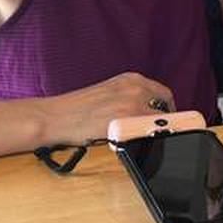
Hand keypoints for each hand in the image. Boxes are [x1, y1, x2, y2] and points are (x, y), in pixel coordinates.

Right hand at [43, 72, 174, 145]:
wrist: (55, 117)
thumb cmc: (77, 109)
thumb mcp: (109, 93)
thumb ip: (130, 98)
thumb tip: (148, 113)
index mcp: (131, 79)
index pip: (163, 94)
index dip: (167, 109)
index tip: (166, 120)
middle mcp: (135, 87)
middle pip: (166, 106)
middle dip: (165, 121)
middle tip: (159, 133)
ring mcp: (132, 102)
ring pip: (159, 120)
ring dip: (156, 130)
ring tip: (146, 139)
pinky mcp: (125, 120)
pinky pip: (147, 132)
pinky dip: (147, 138)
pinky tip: (136, 143)